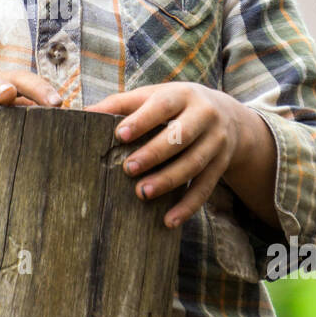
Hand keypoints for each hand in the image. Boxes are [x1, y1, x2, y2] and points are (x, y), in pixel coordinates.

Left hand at [84, 82, 245, 228]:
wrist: (229, 117)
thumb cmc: (177, 106)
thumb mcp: (155, 97)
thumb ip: (123, 103)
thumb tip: (86, 111)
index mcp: (183, 95)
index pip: (163, 106)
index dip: (143, 120)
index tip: (120, 135)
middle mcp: (204, 116)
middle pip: (181, 136)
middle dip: (155, 153)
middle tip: (128, 169)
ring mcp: (216, 142)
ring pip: (193, 164)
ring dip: (168, 180)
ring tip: (142, 193)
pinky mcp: (220, 165)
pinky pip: (204, 188)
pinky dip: (187, 206)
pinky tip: (168, 221)